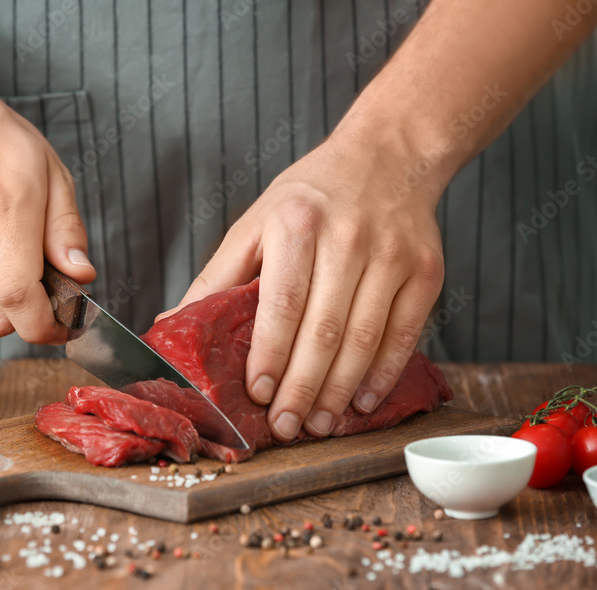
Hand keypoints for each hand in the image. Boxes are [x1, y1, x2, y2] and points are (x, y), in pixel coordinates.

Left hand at [170, 121, 443, 439]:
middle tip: (286, 425)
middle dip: (302, 388)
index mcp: (297, 224)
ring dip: (339, 391)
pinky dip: (382, 375)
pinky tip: (360, 401)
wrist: (388, 156)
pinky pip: (404, 336)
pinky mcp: (426, 272)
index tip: (257, 393)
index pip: (282, 303)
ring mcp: (392, 256)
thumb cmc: (311, 195)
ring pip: (364, 340)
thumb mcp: (256, 222)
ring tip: (320, 424)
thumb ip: (217, 275)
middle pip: (323, 330)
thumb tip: (170, 324)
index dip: (270, 354)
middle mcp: (348, 239)